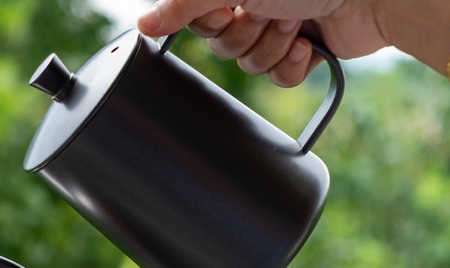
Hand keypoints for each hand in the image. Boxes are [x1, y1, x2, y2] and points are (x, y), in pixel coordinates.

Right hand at [138, 1, 390, 86]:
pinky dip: (291, 67)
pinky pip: (276, 78)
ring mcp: (279, 23)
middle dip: (246, 34)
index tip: (229, 7)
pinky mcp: (303, 49)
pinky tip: (307, 48)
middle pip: (219, 44)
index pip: (194, 15)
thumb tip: (142, 23)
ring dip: (271, 48)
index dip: (209, 19)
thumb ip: (184, 3)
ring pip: (247, 64)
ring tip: (296, 25)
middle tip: (270, 12)